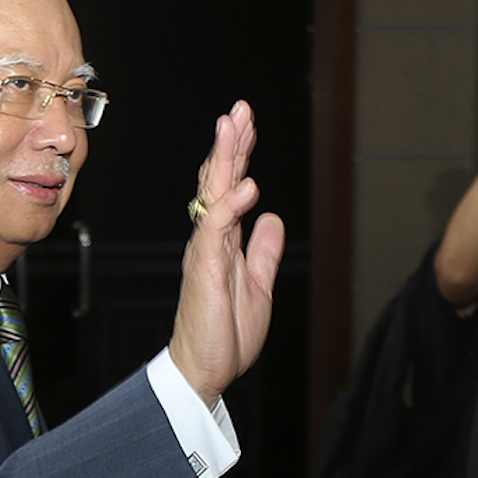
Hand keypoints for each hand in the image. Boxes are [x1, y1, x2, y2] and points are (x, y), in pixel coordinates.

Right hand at [169, 100, 285, 407]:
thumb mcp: (259, 285)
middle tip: (238, 109)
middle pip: (218, 180)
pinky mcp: (205, 268)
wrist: (204, 368)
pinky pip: (216, 229)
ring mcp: (205, 250)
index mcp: (222, 239)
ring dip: (224, 159)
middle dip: (230, 143)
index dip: (239, 154)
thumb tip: (272, 217)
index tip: (247, 122)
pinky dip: (231, 205)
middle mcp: (210, 238)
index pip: (230, 187)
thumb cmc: (226, 332)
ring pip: (213, 194)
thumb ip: (263, 250)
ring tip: (233, 126)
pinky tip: (248, 185)